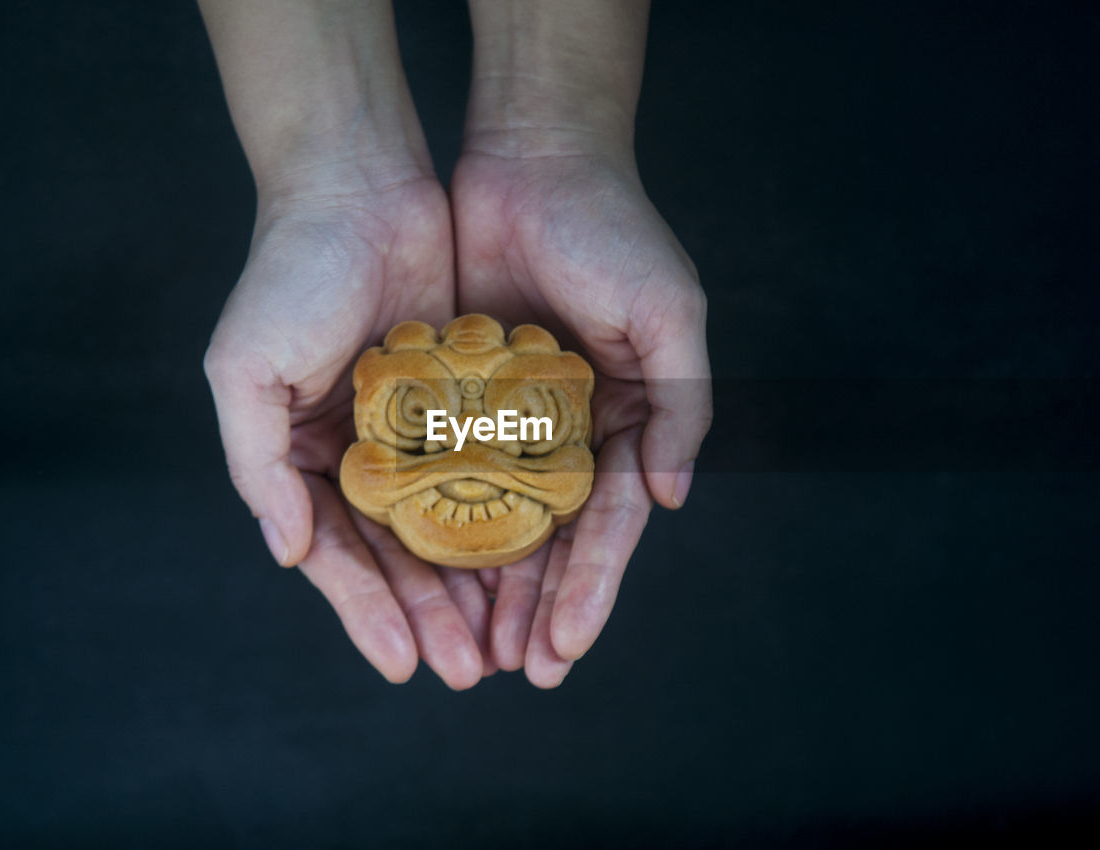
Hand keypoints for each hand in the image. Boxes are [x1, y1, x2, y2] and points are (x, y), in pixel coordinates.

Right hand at [203, 165, 495, 688]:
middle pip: (398, 554)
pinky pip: (489, 470)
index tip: (405, 664)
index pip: (337, 555)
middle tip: (471, 670)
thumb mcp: (246, 369)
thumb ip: (258, 466)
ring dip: (473, 583)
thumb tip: (286, 554)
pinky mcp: (465, 400)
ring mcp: (414, 430)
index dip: (369, 612)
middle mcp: (359, 453)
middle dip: (432, 613)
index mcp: (302, 457)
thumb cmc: (290, 273)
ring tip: (507, 640)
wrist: (361, 185)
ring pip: (449, 523)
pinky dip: (505, 516)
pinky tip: (532, 561)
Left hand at [451, 141, 712, 686]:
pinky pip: (445, 469)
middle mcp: (569, 432)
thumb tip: (672, 500)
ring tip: (465, 647)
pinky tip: (419, 570)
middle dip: (534, 607)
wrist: (533, 157)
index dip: (590, 589)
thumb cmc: (613, 231)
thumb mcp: (669, 314)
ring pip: (494, 519)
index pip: (609, 526)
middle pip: (552, 539)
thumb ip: (680, 406)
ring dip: (484, 585)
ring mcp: (512, 418)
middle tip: (512, 671)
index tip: (564, 648)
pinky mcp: (459, 394)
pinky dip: (437, 520)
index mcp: (625, 423)